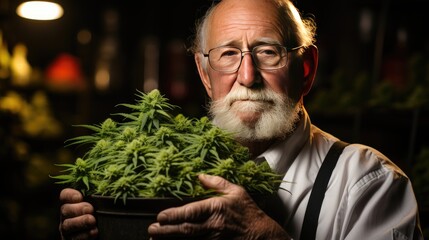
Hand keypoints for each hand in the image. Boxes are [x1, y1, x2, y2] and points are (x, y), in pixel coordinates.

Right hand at [59, 188, 97, 239]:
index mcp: (72, 204)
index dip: (69, 195)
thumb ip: (97, 196)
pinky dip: (84, 235)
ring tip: (92, 220)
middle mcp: (67, 216)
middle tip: (90, 209)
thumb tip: (106, 184)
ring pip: (67, 225)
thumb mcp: (99, 204)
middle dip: (77, 209)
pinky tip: (94, 231)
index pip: (65, 195)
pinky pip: (74, 239)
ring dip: (80, 222)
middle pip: (65, 210)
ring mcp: (68, 230)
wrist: (100, 234)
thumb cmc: (101, 216)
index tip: (79, 196)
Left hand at [148, 174, 289, 239]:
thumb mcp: (236, 191)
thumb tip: (199, 176)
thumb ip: (217, 183)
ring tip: (155, 239)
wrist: (262, 234)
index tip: (160, 215)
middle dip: (167, 230)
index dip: (174, 215)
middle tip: (152, 229)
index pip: (191, 212)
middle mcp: (213, 226)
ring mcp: (214, 239)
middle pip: (186, 229)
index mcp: (216, 208)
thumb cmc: (249, 212)